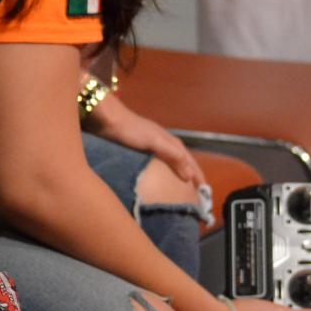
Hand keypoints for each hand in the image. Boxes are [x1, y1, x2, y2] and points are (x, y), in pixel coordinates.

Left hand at [87, 96, 206, 186]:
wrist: (104, 117)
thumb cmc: (129, 129)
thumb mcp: (153, 142)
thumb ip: (171, 155)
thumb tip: (189, 175)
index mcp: (170, 142)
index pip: (189, 162)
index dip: (198, 175)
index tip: (206, 192)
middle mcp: (163, 143)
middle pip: (182, 161)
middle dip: (191, 175)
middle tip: (197, 193)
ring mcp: (151, 145)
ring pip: (170, 161)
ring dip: (178, 173)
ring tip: (181, 188)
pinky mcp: (138, 148)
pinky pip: (157, 163)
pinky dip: (163, 171)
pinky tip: (157, 178)